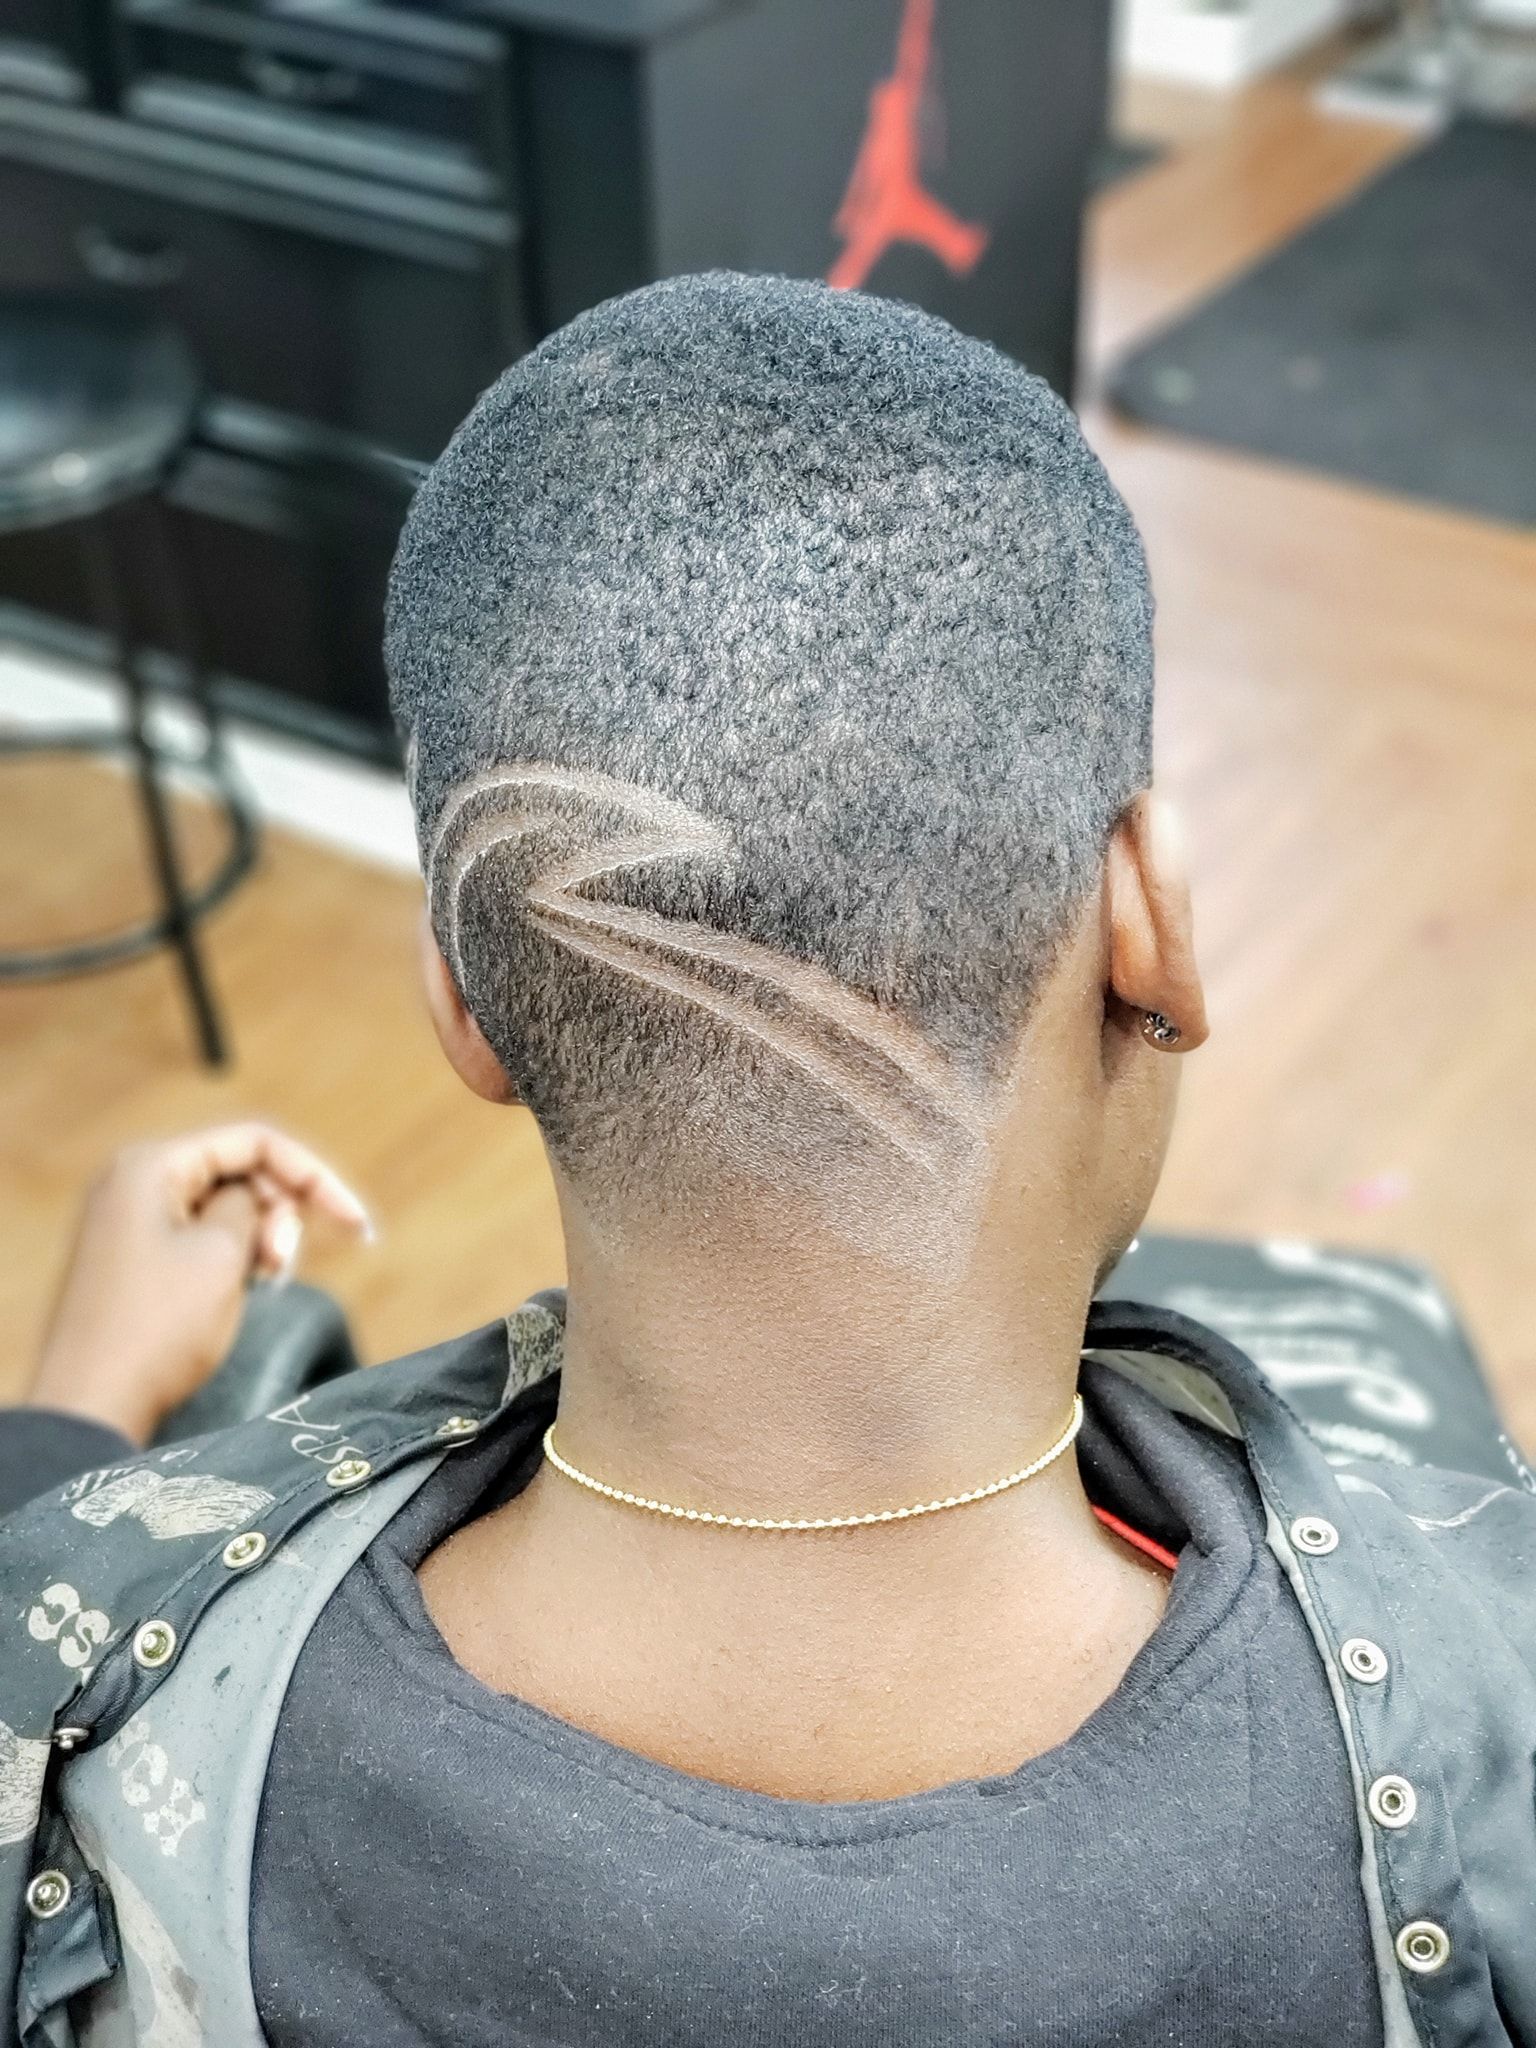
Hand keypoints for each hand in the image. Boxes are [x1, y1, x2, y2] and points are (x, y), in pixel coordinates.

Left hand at [28, 1124, 372, 1446]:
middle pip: (240, 1171)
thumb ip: (254, 1207)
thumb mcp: (224, 1255)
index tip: (356, 1225)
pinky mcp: (134, 1256)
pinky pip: (199, 1235)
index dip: (313, 1176)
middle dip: (280, 1212)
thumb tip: (258, 1196)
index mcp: (152, 1165)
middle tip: (282, 1267)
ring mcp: (130, 1219)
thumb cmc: (158, 1328)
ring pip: (224, 1206)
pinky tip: (244, 1288)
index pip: (255, 1142)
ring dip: (260, 1237)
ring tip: (265, 1282)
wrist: (90, 1406)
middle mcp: (135, 1181)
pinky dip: (232, 1255)